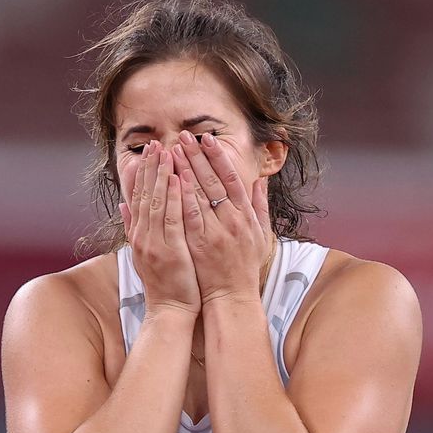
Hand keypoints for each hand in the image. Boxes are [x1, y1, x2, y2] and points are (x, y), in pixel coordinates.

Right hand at [121, 141, 200, 316]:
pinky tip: (177, 179)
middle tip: (155, 144)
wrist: (169, 312)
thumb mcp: (144, 253)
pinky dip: (174, 198)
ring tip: (166, 152)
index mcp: (138, 235)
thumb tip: (123, 204)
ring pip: (157, 202)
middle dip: (150, 167)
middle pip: (145, 195)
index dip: (142, 173)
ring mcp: (154, 243)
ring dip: (161, 175)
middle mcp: (143, 237)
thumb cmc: (165, 284)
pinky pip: (172, 219)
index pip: (138, 198)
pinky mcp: (169, 251)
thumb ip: (134, 227)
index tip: (147, 153)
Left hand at [172, 130, 271, 305]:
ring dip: (185, 169)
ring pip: (199, 194)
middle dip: (197, 156)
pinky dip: (181, 196)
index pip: (232, 177)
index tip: (208, 138)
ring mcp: (216, 231)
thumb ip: (259, 205)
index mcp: (246, 214)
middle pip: (213, 180)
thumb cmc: (244, 266)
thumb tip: (261, 180)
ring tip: (172, 150)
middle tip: (183, 136)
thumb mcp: (260, 233)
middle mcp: (232, 219)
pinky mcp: (199, 243)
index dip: (219, 156)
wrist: (232, 296)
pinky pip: (189, 215)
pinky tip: (172, 180)